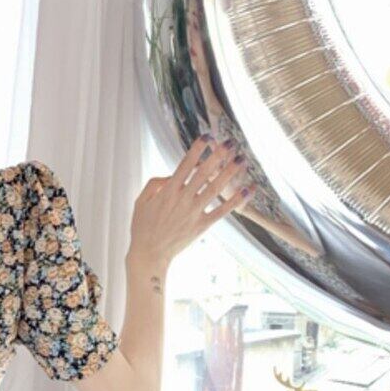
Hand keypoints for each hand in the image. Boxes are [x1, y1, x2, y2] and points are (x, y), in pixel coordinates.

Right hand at [128, 135, 251, 274]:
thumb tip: (170, 174)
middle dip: (218, 156)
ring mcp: (193, 212)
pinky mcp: (201, 226)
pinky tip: (249, 190)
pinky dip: (236, 201)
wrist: (149, 254)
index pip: (185, 164)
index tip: (207, 136)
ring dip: (230, 173)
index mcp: (168, 191)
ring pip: (215, 189)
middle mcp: (183, 199)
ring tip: (243, 160)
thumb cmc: (143, 228)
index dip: (197, 149)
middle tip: (231, 142)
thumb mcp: (140, 202)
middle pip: (204, 173)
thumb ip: (154, 184)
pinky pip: (222, 211)